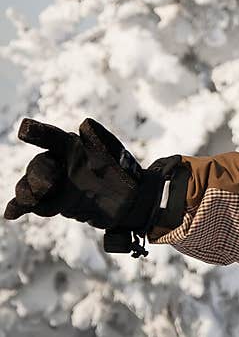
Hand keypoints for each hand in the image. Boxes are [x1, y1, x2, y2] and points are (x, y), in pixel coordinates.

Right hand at [5, 118, 162, 241]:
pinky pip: (30, 203)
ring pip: (29, 184)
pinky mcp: (51, 202)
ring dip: (28, 191)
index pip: (51, 137)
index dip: (38, 132)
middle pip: (38, 165)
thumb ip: (100, 141)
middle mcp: (59, 162)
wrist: (129, 202)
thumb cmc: (124, 173)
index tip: (24, 129)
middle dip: (38, 173)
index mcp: (72, 146)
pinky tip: (11, 213)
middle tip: (48, 185)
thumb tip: (85, 124)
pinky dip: (19, 206)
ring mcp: (53, 183)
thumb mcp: (116, 156)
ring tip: (32, 199)